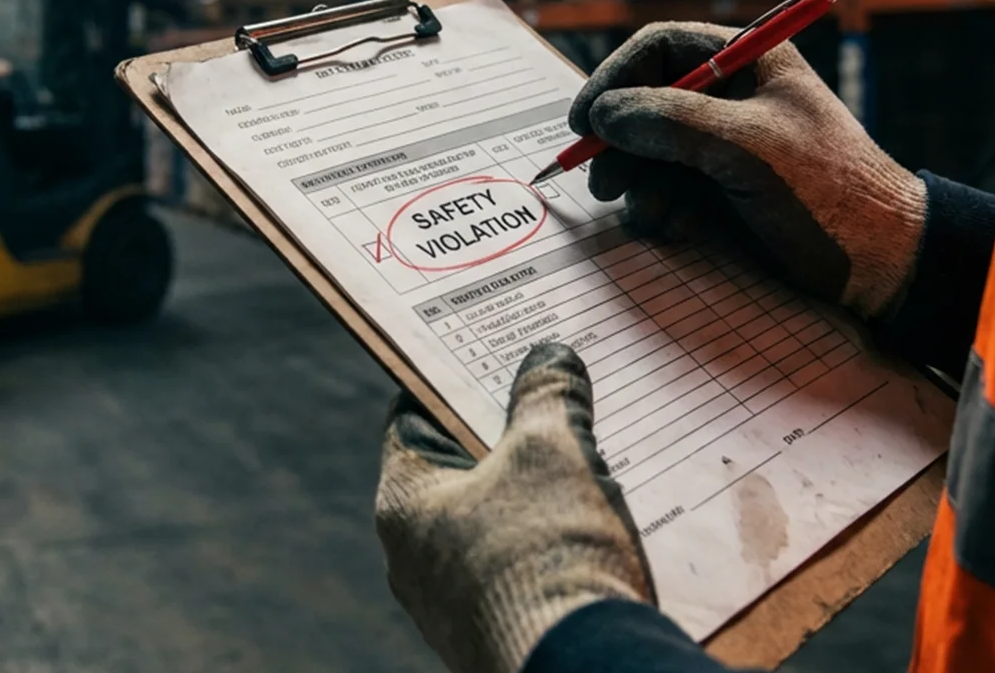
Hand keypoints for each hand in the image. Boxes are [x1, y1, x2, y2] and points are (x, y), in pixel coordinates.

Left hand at [375, 344, 653, 672]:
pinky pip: (516, 573)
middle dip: (505, 437)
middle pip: (456, 473)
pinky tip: (591, 532)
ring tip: (585, 462)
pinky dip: (547, 547)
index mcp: (403, 504)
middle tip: (548, 400)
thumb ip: (548, 396)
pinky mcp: (492, 635)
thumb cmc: (547, 552)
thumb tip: (550, 356)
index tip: (487, 353)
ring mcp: (451, 605)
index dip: (451, 380)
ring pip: (490, 525)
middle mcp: (412, 559)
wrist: (582, 669)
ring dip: (533, 495)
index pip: (412, 418)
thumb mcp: (553, 450)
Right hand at [568, 22, 926, 318]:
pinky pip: (665, 189)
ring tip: (648, 213)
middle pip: (644, 101)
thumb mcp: (746, 145)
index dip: (614, 78)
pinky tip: (669, 227)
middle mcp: (730, 96)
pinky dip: (656, 207)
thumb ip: (669, 121)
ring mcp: (723, 146)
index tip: (584, 120)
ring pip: (648, 151)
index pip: (658, 48)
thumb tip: (603, 116)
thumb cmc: (826, 191)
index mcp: (747, 60)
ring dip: (635, 181)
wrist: (880, 264)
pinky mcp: (721, 191)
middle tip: (601, 181)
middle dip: (619, 142)